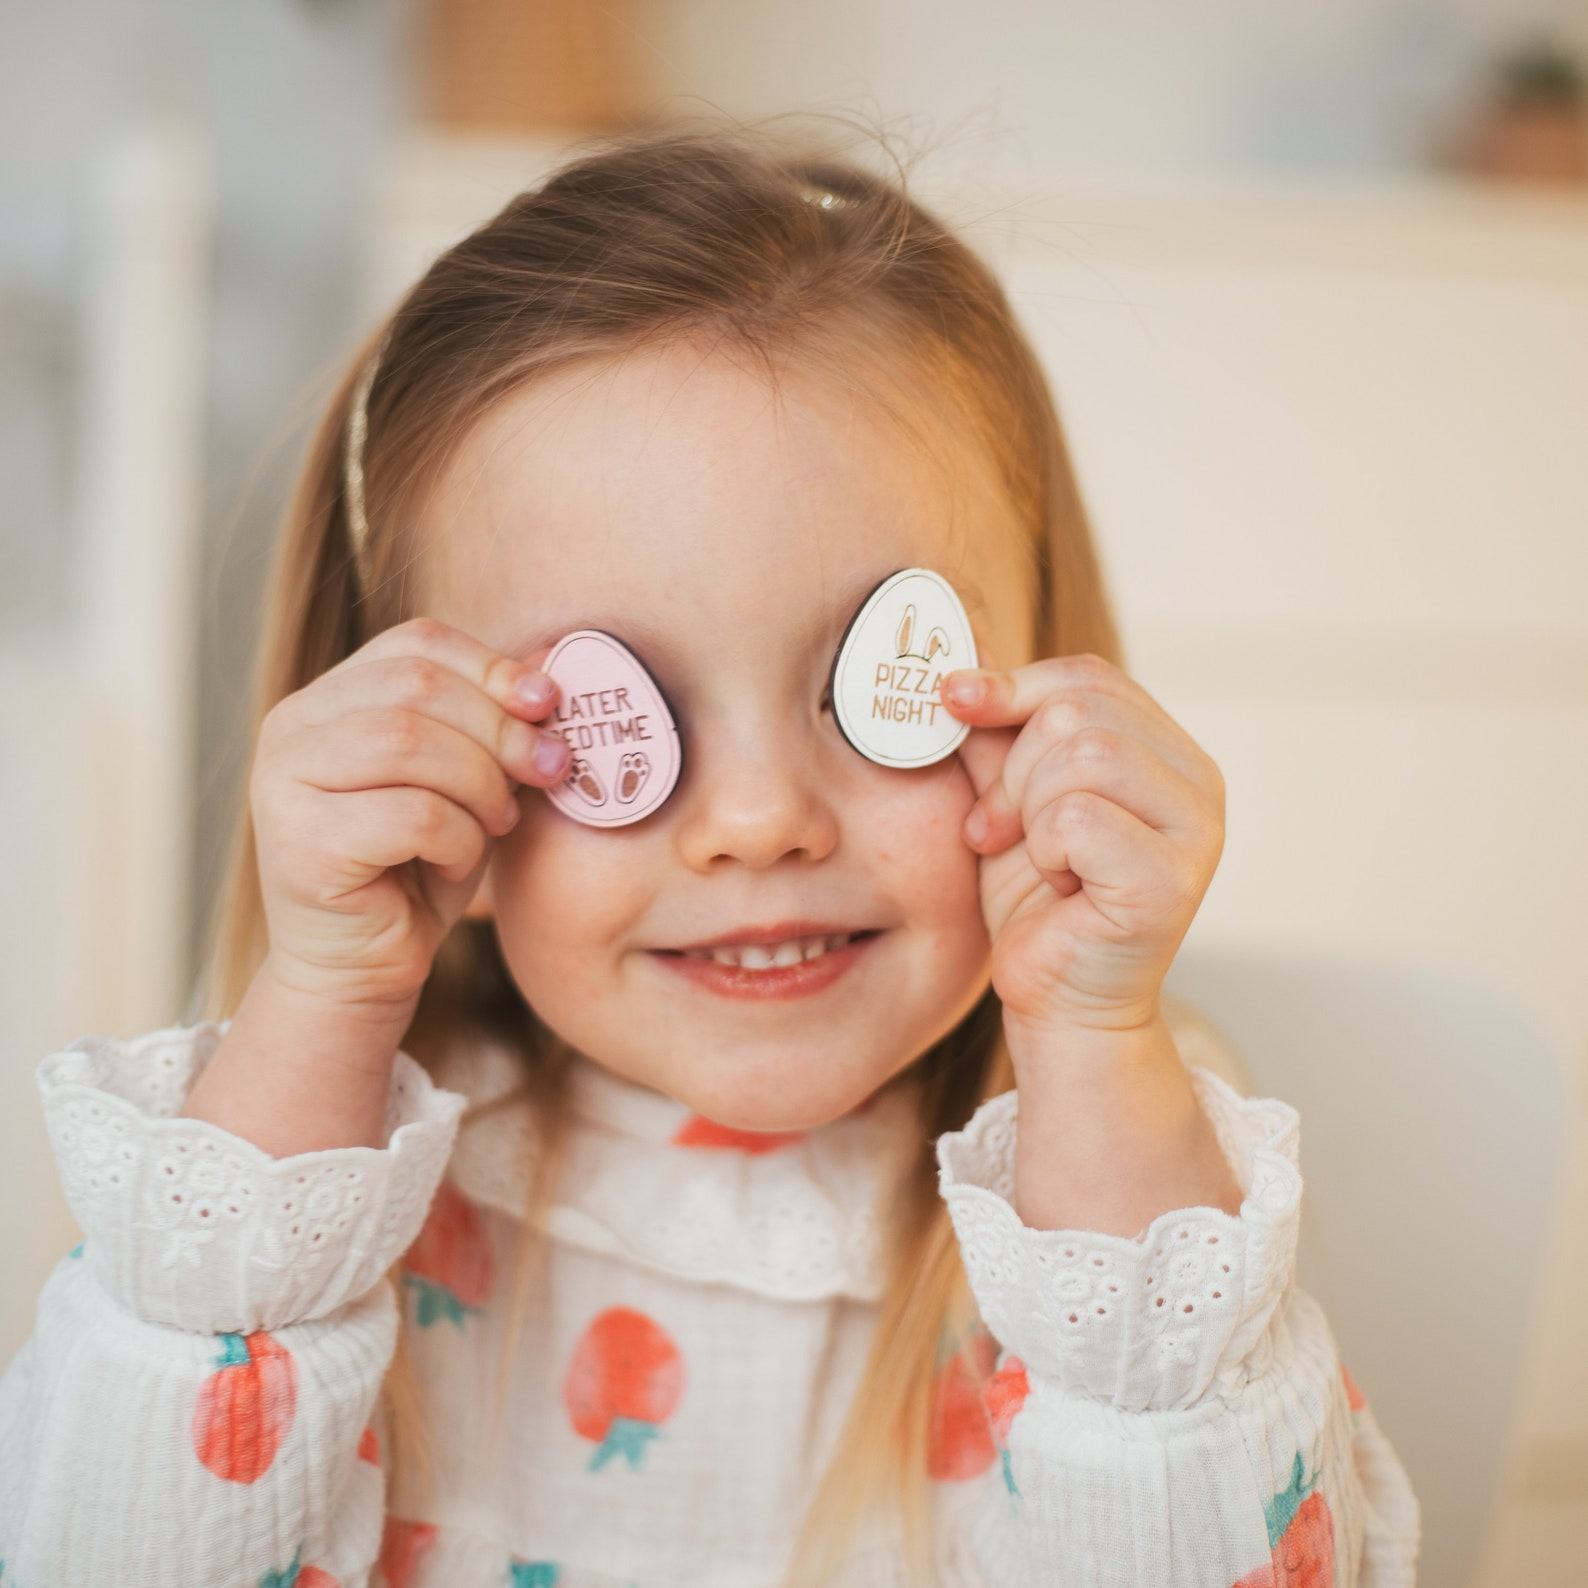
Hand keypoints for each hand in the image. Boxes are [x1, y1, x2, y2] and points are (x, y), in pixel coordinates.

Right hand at [250, 617, 572, 1014]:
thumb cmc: (418, 868)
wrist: (364, 967)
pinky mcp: (298, 841)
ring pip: (409, 742)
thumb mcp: (469, 781)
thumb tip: (554, 661)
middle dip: (499, 728)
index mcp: (328, 698)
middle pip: (417, 686)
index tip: (547, 706)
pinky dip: (458, 840)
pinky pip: (411, 815)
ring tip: (497, 822)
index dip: (492, 667)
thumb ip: (497, 720)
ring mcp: (283, 782)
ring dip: (480, 784)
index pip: (416, 643)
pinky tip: (452, 864)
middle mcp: (291, 728)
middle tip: (546, 771)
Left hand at [941, 653, 1225, 1038]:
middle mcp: (1198, 782)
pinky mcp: (1172, 879)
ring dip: (1030, 812)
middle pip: (1078, 712)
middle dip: (1015, 770)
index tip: (954, 700)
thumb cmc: (1039, 904)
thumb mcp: (1007, 800)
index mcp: (1166, 751)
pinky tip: (1061, 888)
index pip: (1088, 677)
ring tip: (1040, 860)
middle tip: (1002, 828)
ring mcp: (1196, 830)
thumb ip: (996, 738)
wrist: (1058, 1001)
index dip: (1013, 685)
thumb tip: (958, 675)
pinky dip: (1046, 851)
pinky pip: (1077, 817)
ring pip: (1082, 756)